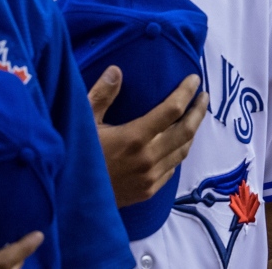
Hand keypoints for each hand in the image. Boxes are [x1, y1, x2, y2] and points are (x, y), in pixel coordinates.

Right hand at [88, 67, 207, 206]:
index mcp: (134, 138)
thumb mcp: (83, 124)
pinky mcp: (148, 191)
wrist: (67, 201)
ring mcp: (150, 177)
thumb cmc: (74, 158)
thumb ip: (101, 96)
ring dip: (192, 132)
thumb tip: (116, 70)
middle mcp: (148, 158)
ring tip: (195, 117)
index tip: (195, 79)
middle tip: (204, 96)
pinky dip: (178, 152)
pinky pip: (172, 168)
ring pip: (183, 150)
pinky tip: (177, 144)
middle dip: (199, 111)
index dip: (186, 92)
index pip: (172, 110)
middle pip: (186, 130)